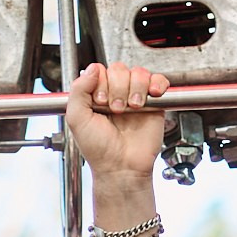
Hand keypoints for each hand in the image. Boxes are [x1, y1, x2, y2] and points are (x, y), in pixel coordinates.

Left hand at [66, 62, 168, 232]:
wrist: (121, 167)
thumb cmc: (98, 148)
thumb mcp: (77, 117)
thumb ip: (78, 90)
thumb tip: (92, 69)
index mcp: (96, 94)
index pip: (100, 70)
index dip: (101, 82)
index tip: (100, 102)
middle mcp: (116, 93)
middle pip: (120, 69)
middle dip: (117, 88)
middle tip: (116, 110)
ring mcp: (135, 97)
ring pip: (139, 73)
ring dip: (135, 89)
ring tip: (132, 108)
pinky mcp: (154, 104)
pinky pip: (160, 81)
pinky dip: (157, 84)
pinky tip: (151, 96)